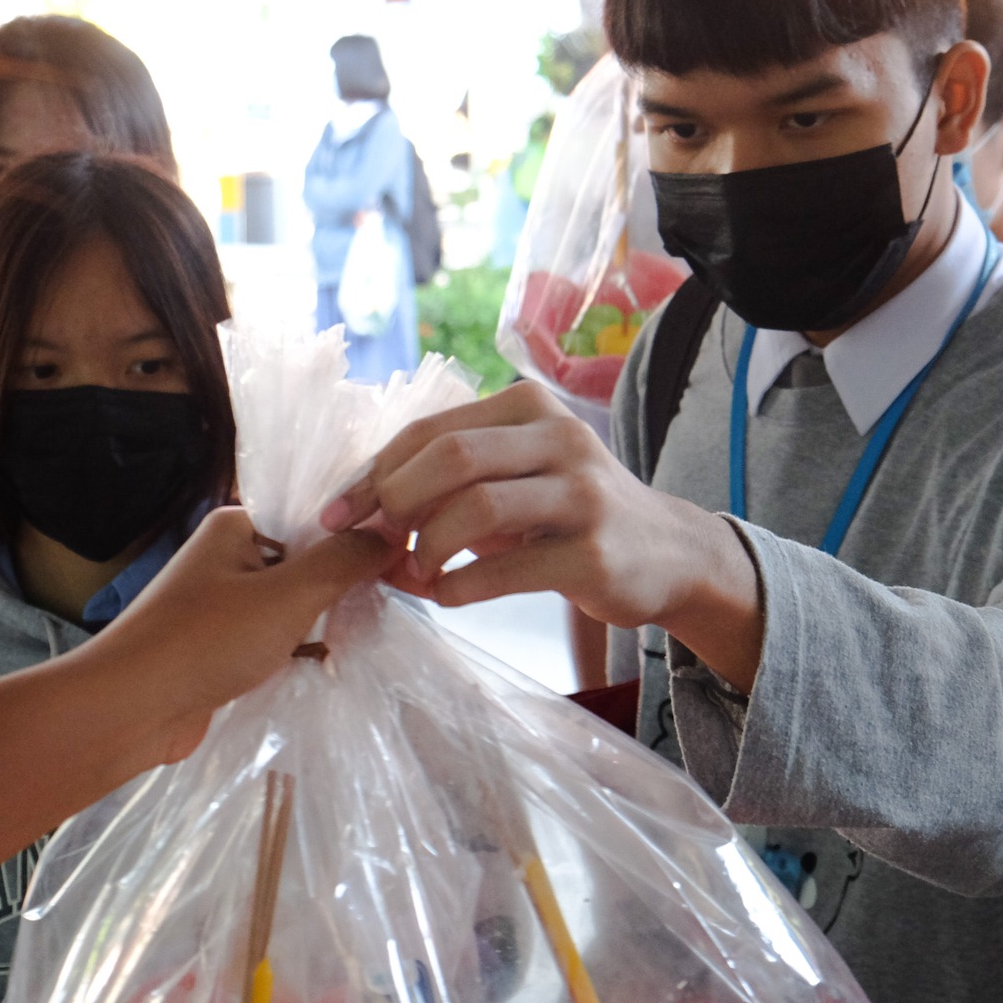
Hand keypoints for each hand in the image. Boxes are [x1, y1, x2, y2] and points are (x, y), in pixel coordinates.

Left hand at [85, 506, 398, 762]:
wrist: (129, 710)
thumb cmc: (205, 641)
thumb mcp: (288, 595)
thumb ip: (344, 561)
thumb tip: (392, 532)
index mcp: (238, 524)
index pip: (315, 514)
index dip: (362, 532)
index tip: (407, 555)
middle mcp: (229, 556)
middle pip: (308, 558)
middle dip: (347, 581)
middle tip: (399, 597)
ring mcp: (224, 603)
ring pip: (295, 602)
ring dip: (326, 619)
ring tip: (372, 631)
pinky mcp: (222, 647)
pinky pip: (277, 637)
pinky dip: (302, 648)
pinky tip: (335, 662)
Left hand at [319, 381, 764, 686]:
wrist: (666, 554)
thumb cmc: (568, 513)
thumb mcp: (515, 477)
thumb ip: (446, 483)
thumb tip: (358, 517)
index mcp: (528, 407)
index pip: (430, 431)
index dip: (373, 472)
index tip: (336, 514)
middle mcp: (558, 437)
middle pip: (451, 456)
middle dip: (395, 502)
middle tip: (373, 542)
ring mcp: (581, 493)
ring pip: (476, 507)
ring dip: (427, 547)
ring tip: (414, 573)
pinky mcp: (593, 552)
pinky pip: (506, 569)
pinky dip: (459, 586)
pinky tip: (445, 595)